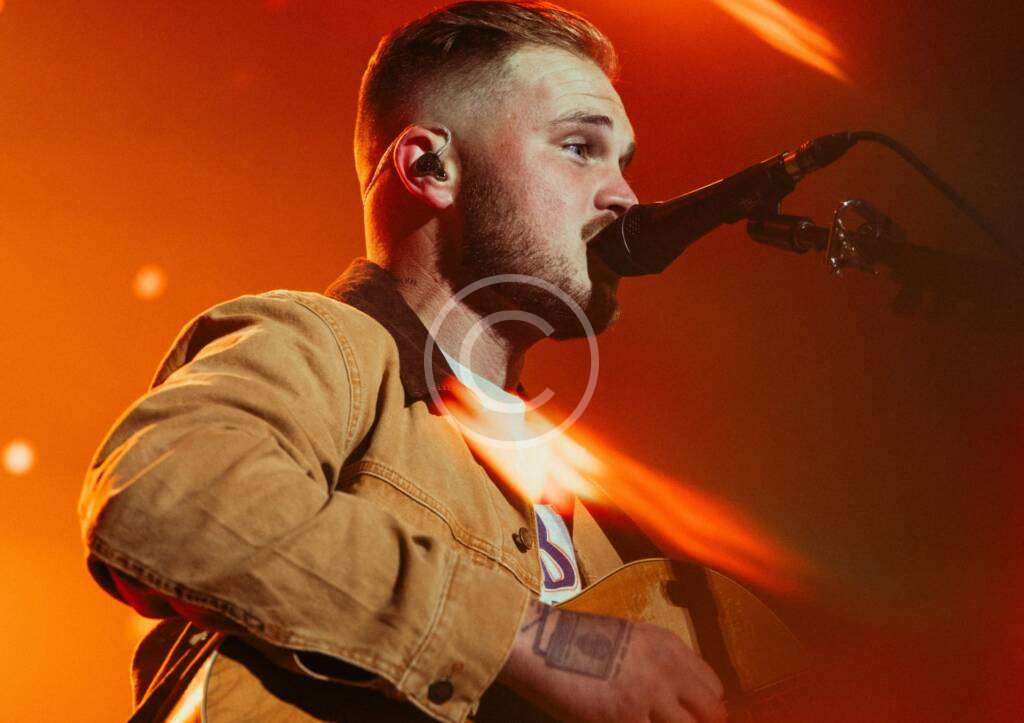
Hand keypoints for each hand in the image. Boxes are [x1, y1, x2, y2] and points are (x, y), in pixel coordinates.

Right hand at [498, 599, 726, 722]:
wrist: (543, 645)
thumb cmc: (577, 642)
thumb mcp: (629, 639)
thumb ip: (659, 664)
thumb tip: (675, 698)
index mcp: (668, 645)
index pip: (714, 686)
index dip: (706, 707)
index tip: (694, 717)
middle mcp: (667, 669)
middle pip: (713, 713)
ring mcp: (650, 697)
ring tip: (647, 721)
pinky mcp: (628, 720)